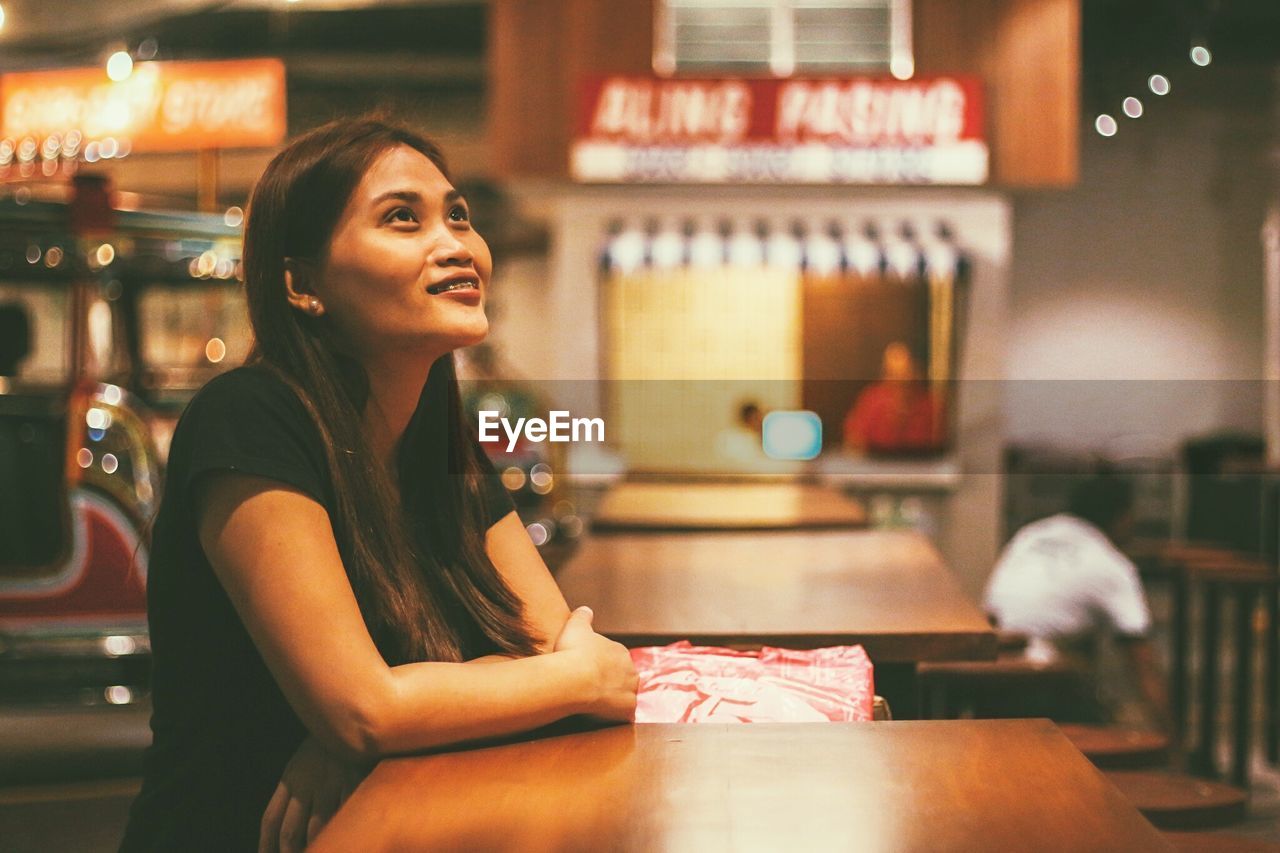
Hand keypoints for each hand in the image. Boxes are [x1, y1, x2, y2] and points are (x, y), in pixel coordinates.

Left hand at [259, 735, 370, 852]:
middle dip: (290, 852)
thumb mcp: (304, 761)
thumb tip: (290, 826)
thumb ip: (295, 788)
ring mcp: (331, 782)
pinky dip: (342, 828)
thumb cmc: (328, 743)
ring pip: (317, 827)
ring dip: (317, 845)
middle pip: (290, 830)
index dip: (266, 845)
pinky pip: (344, 813)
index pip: (271, 819)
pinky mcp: (355, 779)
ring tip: (324, 848)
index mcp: (290, 777)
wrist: (352, 711)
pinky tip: (344, 835)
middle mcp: (306, 783)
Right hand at [553, 606, 637, 721]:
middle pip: (623, 677)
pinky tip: (604, 718)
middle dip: (611, 682)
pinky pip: (624, 716)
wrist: (574, 679)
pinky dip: (616, 717)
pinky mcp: (627, 712)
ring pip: (626, 696)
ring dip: (615, 700)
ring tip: (596, 704)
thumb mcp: (575, 625)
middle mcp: (631, 670)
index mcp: (620, 651)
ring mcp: (630, 692)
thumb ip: (582, 616)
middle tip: (591, 688)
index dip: (601, 664)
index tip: (588, 669)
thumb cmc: (573, 652)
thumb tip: (586, 609)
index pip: (614, 658)